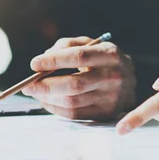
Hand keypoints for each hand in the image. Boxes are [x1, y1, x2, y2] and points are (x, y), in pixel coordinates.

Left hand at [22, 37, 136, 119]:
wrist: (132, 81)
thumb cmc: (103, 60)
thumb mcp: (91, 44)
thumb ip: (68, 45)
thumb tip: (45, 58)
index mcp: (110, 55)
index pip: (79, 56)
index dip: (55, 60)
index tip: (34, 64)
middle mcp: (113, 77)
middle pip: (74, 84)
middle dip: (46, 85)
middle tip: (27, 85)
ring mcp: (111, 98)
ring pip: (72, 101)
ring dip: (47, 98)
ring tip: (34, 92)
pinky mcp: (106, 114)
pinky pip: (75, 115)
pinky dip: (55, 109)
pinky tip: (46, 101)